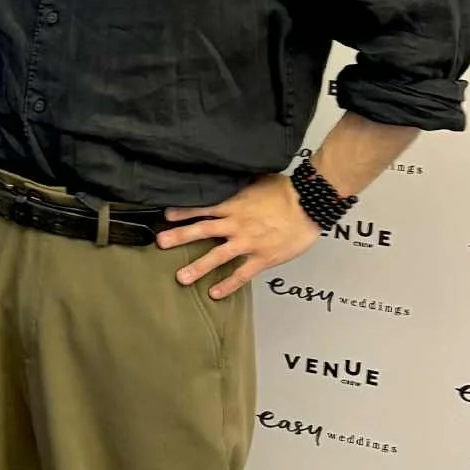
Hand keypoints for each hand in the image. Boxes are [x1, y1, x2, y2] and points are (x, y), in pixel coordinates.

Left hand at [155, 175, 319, 299]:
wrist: (309, 205)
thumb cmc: (286, 191)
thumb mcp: (259, 180)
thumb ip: (241, 184)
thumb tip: (228, 175)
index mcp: (234, 205)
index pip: (203, 207)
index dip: (184, 212)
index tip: (166, 215)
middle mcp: (236, 224)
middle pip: (202, 230)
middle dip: (180, 237)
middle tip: (160, 243)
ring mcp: (248, 243)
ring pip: (217, 256)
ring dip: (198, 267)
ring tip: (180, 278)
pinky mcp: (262, 258)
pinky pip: (241, 274)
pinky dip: (228, 284)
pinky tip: (214, 294)